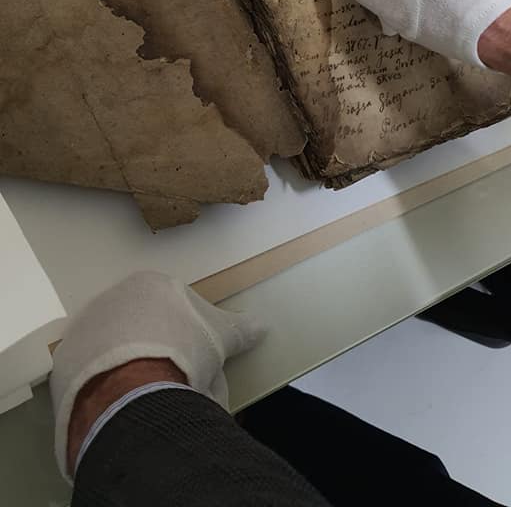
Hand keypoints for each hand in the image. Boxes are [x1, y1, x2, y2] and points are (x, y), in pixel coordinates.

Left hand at [50, 271, 264, 479]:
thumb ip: (241, 329)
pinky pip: (92, 375)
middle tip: (177, 384)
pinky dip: (107, 388)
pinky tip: (123, 408)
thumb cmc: (183, 346)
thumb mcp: (222, 337)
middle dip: (161, 354)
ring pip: (115, 351)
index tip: (195, 362)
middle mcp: (113, 297)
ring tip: (152, 401)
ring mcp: (86, 327)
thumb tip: (262, 325)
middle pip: (142, 329)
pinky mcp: (67, 359)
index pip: (172, 309)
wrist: (132, 381)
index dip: (189, 338)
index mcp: (150, 284)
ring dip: (133, 371)